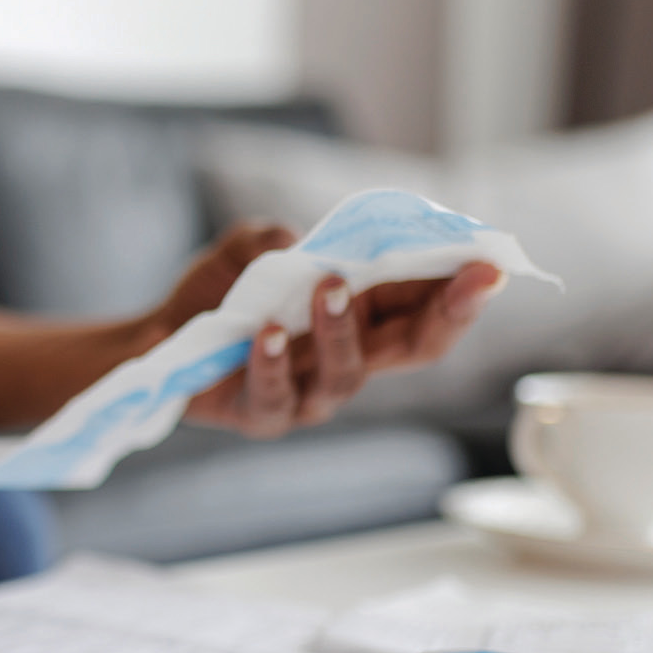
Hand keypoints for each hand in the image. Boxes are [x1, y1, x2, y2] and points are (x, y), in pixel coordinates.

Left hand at [153, 226, 504, 438]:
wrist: (158, 336)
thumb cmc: (218, 294)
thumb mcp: (246, 250)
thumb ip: (272, 238)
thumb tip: (295, 241)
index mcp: (364, 315)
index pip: (427, 305)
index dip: (464, 287)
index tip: (494, 262)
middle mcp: (348, 357)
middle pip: (416, 347)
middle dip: (449, 312)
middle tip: (472, 278)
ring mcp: (307, 392)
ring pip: (347, 374)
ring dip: (342, 328)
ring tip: (327, 286)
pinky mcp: (261, 414)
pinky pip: (276, 398)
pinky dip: (271, 365)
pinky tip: (263, 335)